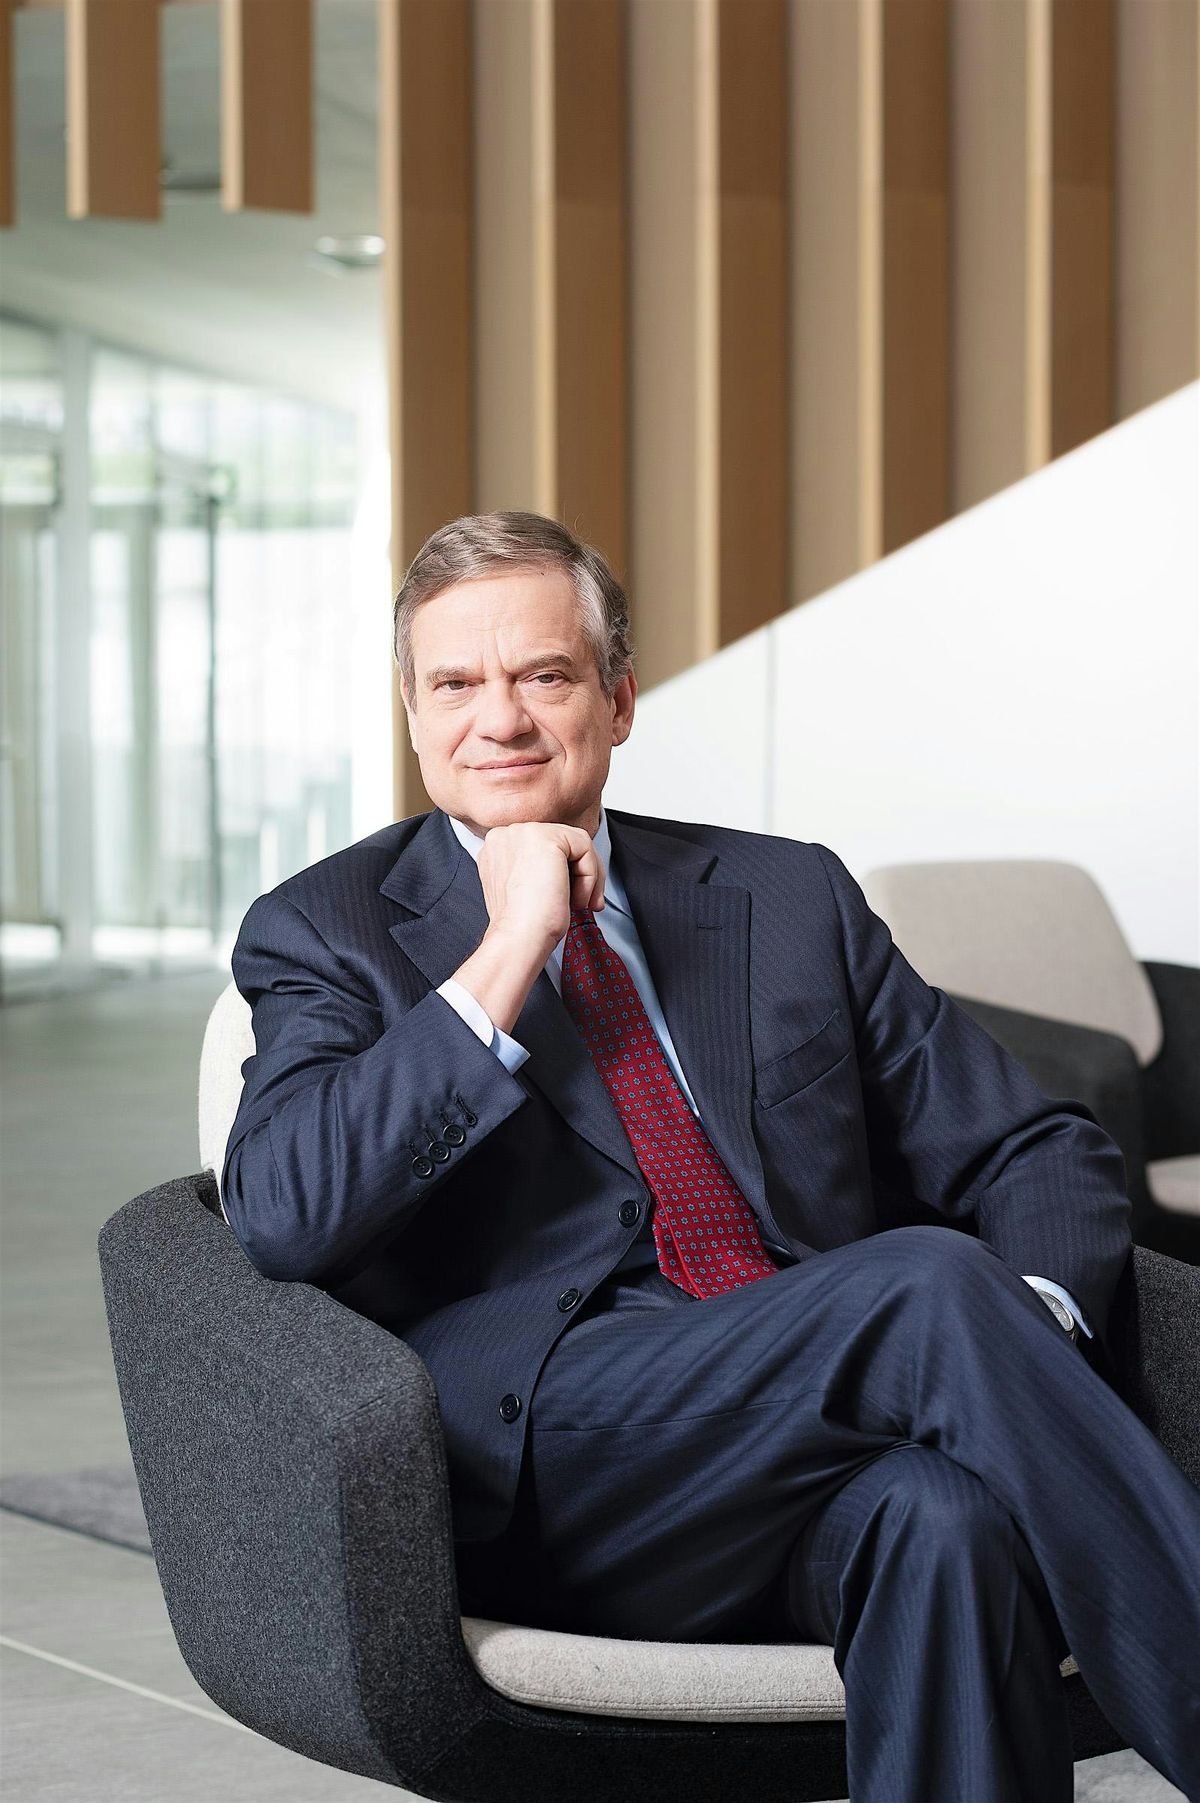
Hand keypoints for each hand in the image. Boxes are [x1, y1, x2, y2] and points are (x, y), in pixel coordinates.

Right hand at [477, 821, 604, 959]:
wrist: (519, 938)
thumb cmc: (524, 925)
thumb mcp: (529, 886)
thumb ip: (540, 867)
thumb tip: (572, 865)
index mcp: (499, 847)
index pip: (545, 846)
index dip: (565, 872)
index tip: (571, 898)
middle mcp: (506, 835)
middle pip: (562, 841)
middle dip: (581, 873)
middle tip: (584, 903)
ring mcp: (523, 832)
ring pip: (576, 843)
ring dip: (588, 877)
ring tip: (578, 904)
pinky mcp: (545, 837)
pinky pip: (585, 847)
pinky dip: (590, 876)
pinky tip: (576, 898)